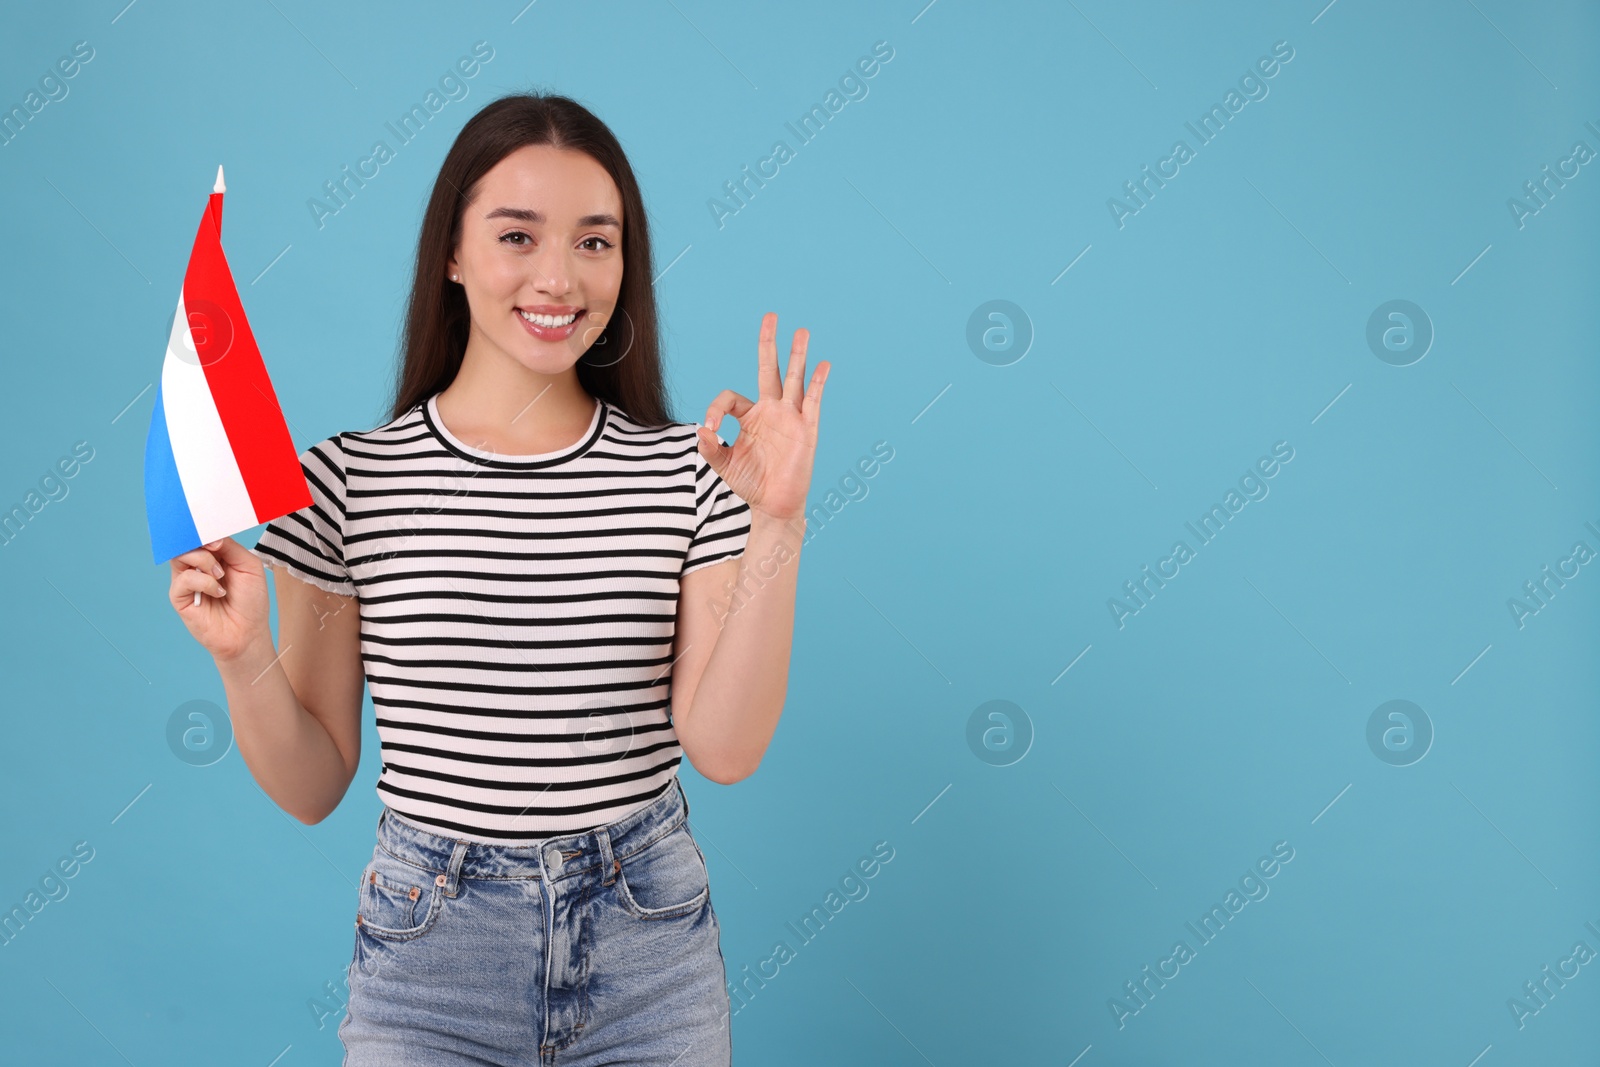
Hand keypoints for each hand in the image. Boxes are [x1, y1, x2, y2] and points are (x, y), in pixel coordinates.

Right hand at [167, 536, 271, 662]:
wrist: (248, 632)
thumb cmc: (251, 601)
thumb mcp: (249, 566)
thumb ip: (231, 547)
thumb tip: (211, 538)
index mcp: (213, 556)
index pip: (201, 535)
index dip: (206, 531)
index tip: (218, 537)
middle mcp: (196, 566)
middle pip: (186, 542)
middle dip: (202, 542)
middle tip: (217, 550)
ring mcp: (186, 581)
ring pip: (180, 556)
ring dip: (204, 561)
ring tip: (221, 575)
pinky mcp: (179, 597)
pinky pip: (184, 579)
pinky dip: (204, 582)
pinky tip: (219, 592)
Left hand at [696, 312, 829, 521]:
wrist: (774, 505)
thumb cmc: (751, 483)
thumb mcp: (724, 465)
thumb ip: (710, 448)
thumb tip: (701, 430)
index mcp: (750, 416)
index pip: (731, 397)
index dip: (717, 407)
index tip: (711, 428)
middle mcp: (771, 410)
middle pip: (769, 369)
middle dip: (769, 343)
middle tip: (770, 316)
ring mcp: (790, 417)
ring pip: (794, 379)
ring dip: (798, 355)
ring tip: (801, 331)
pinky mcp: (807, 429)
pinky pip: (813, 401)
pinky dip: (818, 383)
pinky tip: (824, 365)